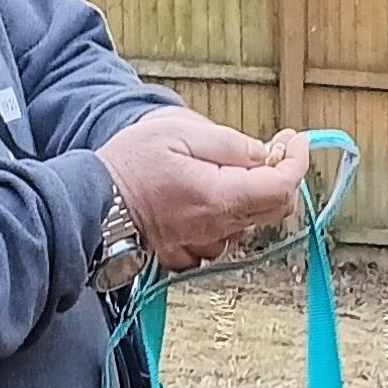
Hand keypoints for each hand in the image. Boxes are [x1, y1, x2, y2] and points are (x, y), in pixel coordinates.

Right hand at [101, 113, 314, 274]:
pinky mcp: (190, 255)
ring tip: (220, 168)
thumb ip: (228, 144)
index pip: (281, 187)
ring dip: (249, 195)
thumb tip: (263, 153)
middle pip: (274, 209)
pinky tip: (202, 194)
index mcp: (220, 198)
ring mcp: (204, 246)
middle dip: (279, 176)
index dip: (296, 161)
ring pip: (249, 222)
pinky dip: (225, 214)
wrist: (91, 204)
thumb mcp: (179, 132)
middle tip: (268, 148)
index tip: (295, 138)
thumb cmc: (129, 165)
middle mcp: (218, 229)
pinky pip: (223, 235)